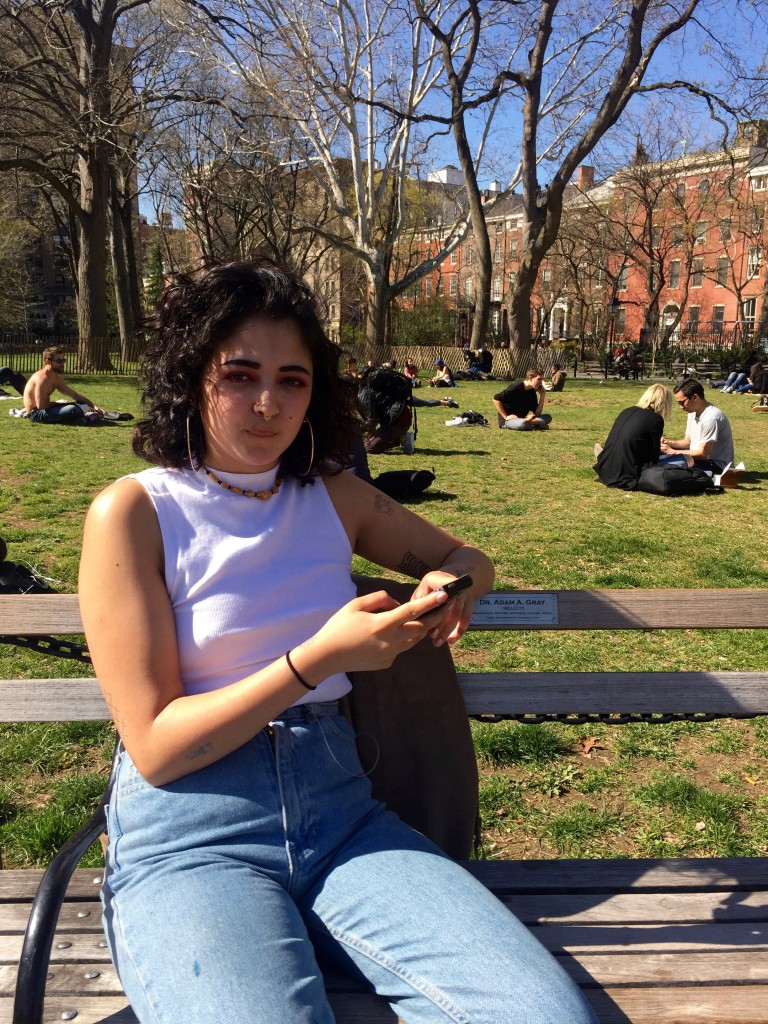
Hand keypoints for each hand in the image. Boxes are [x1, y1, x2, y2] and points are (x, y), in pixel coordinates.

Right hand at [308, 588, 449, 674]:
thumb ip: (379, 599)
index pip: (412, 611)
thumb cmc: (339, 626)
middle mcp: (391, 640)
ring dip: (420, 628)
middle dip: (436, 617)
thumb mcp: (356, 605)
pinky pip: (400, 648)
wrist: (327, 656)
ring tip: (425, 617)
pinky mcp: (387, 662)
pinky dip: (401, 639)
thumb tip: (396, 603)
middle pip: (421, 628)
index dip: (430, 602)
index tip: (444, 595)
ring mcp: (390, 654)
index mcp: (383, 624)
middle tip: (446, 607)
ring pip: (414, 639)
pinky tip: (390, 634)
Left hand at [410, 571, 474, 646]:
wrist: (449, 581)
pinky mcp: (470, 604)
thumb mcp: (422, 591)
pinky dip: (458, 631)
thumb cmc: (429, 589)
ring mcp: (464, 594)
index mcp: (439, 579)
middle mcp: (455, 585)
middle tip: (431, 635)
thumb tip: (411, 618)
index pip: (442, 585)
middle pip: (449, 604)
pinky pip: (466, 619)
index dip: (440, 595)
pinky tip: (450, 640)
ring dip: (447, 629)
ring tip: (437, 641)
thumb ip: (419, 602)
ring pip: (457, 613)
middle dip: (441, 622)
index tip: (440, 601)